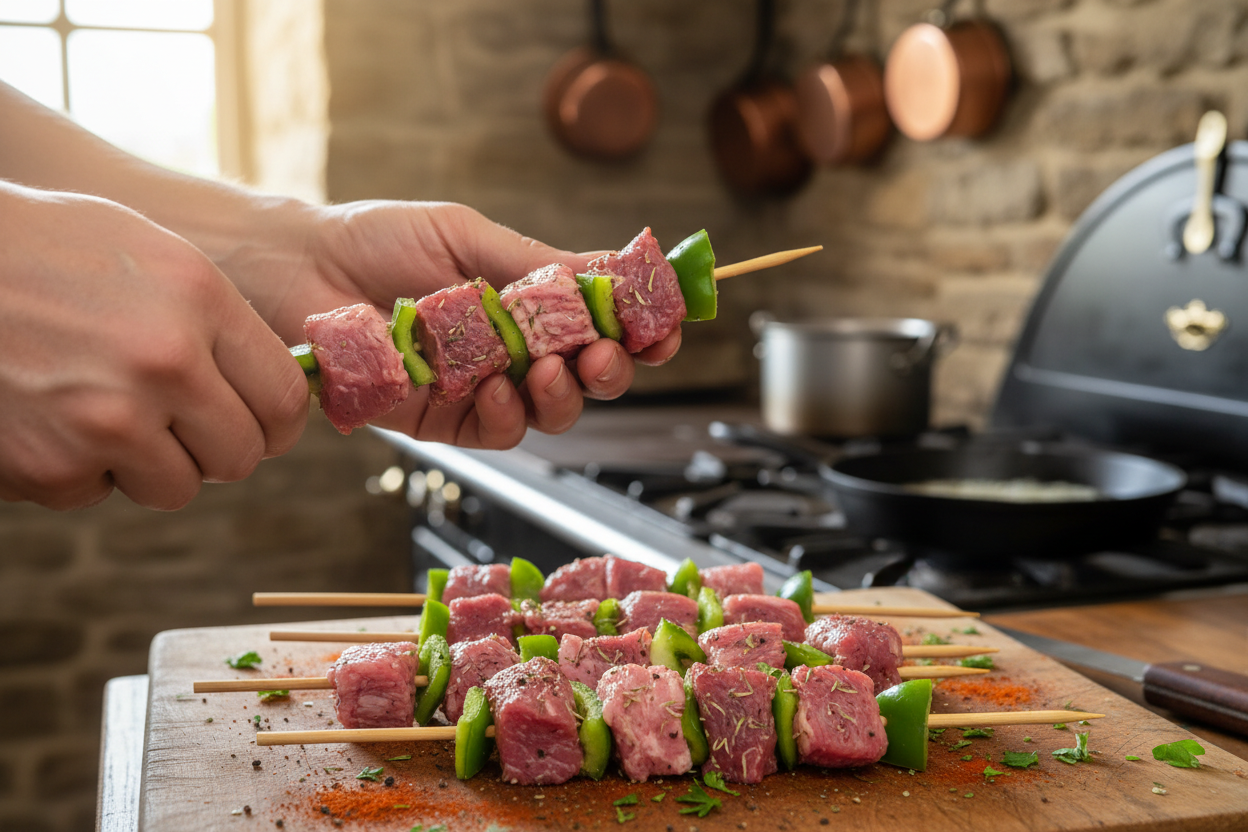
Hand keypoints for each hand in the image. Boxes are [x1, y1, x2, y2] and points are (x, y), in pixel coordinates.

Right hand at [0, 184, 307, 509]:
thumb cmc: (42, 249)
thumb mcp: (150, 254)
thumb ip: (220, 320)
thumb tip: (278, 381)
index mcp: (199, 302)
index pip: (285, 400)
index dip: (276, 420)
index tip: (260, 420)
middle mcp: (164, 364)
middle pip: (241, 456)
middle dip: (217, 446)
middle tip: (184, 424)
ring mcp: (107, 421)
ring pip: (176, 487)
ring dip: (151, 462)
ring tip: (105, 408)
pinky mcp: (51, 467)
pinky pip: (96, 492)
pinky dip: (78, 466)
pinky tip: (48, 413)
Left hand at [226, 200, 679, 448]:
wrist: (299, 267)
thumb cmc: (378, 239)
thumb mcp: (469, 237)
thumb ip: (538, 263)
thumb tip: (613, 265)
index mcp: (527, 304)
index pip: (599, 325)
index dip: (639, 331)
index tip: (664, 326)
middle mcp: (512, 351)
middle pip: (587, 378)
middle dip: (610, 370)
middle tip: (608, 354)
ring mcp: (479, 389)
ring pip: (548, 413)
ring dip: (565, 396)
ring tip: (554, 371)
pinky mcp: (440, 422)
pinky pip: (493, 433)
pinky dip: (508, 416)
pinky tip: (501, 388)